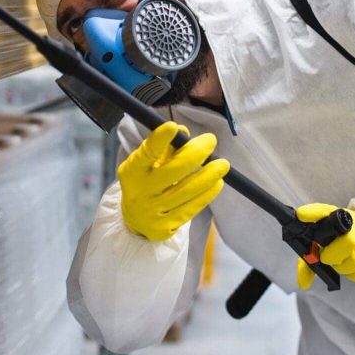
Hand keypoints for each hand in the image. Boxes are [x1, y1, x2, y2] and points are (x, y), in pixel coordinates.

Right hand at [118, 122, 229, 240]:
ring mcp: (152, 212)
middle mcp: (140, 192)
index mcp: (132, 172)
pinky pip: (192, 208)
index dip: (159, 139)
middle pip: (173, 171)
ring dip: (209, 175)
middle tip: (211, 140)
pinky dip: (207, 194)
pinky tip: (217, 183)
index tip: (173, 126)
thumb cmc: (146, 183)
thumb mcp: (147, 165)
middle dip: (196, 153)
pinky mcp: (165, 227)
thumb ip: (165, 148)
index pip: (146, 153)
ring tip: (222, 165)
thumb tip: (183, 131)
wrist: (135, 220)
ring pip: (187, 190)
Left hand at [295, 203, 354, 288]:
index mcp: (339, 217)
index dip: (313, 213)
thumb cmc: (349, 240)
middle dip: (333, 257)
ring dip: (344, 269)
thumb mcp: (331, 243)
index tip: (301, 216)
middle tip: (328, 259)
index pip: (324, 210)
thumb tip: (303, 283)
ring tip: (343, 264)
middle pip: (348, 241)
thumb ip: (311, 261)